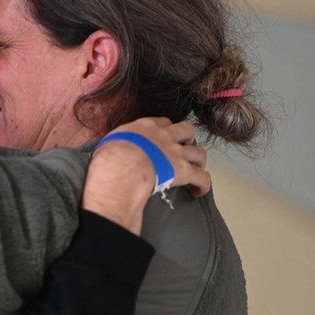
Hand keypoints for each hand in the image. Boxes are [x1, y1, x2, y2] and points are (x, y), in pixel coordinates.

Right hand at [82, 118, 209, 233]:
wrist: (123, 164)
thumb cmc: (111, 153)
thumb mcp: (111, 140)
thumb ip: (118, 141)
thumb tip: (113, 148)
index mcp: (147, 126)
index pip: (163, 122)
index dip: (166, 130)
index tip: (163, 139)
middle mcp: (166, 136)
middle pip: (187, 130)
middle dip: (187, 140)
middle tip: (181, 151)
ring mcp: (177, 153)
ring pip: (199, 153)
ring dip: (198, 162)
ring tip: (192, 171)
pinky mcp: (184, 171)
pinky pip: (202, 178)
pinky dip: (203, 185)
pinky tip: (198, 192)